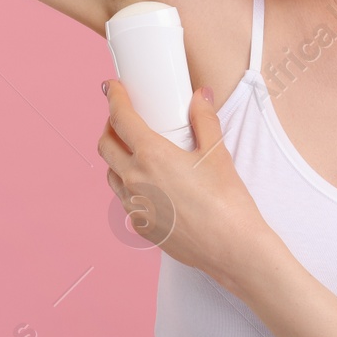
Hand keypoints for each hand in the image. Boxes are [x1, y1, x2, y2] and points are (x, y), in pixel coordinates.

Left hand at [96, 78, 272, 282]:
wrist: (232, 248)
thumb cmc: (227, 202)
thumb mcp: (216, 153)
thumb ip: (204, 119)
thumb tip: (201, 96)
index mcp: (151, 156)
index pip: (120, 118)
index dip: (114, 98)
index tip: (112, 88)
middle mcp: (135, 180)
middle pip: (105, 145)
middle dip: (109, 127)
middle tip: (122, 118)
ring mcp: (134, 206)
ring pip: (111, 174)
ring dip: (116, 158)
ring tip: (135, 151)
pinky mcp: (140, 227)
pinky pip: (125, 200)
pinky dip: (130, 185)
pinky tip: (151, 184)